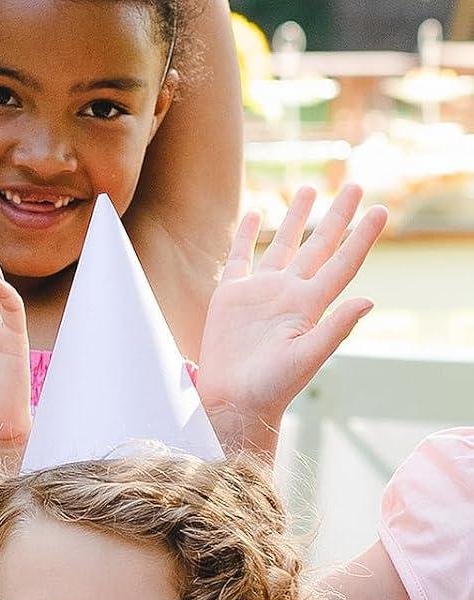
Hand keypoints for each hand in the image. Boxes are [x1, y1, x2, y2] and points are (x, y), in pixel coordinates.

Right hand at [198, 186, 387, 457]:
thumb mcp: (306, 359)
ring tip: (310, 188)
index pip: (342, 263)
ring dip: (297, 217)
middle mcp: (289, 294)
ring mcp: (260, 293)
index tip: (381, 210)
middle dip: (337, 216)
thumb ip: (335, 328)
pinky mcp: (230, 297)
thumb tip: (368, 300)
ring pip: (284, 245)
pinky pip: (241, 257)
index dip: (362, 237)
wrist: (231, 402)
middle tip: (355, 186)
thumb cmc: (270, 388)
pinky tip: (257, 213)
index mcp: (310, 306)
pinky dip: (248, 234)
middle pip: (319, 246)